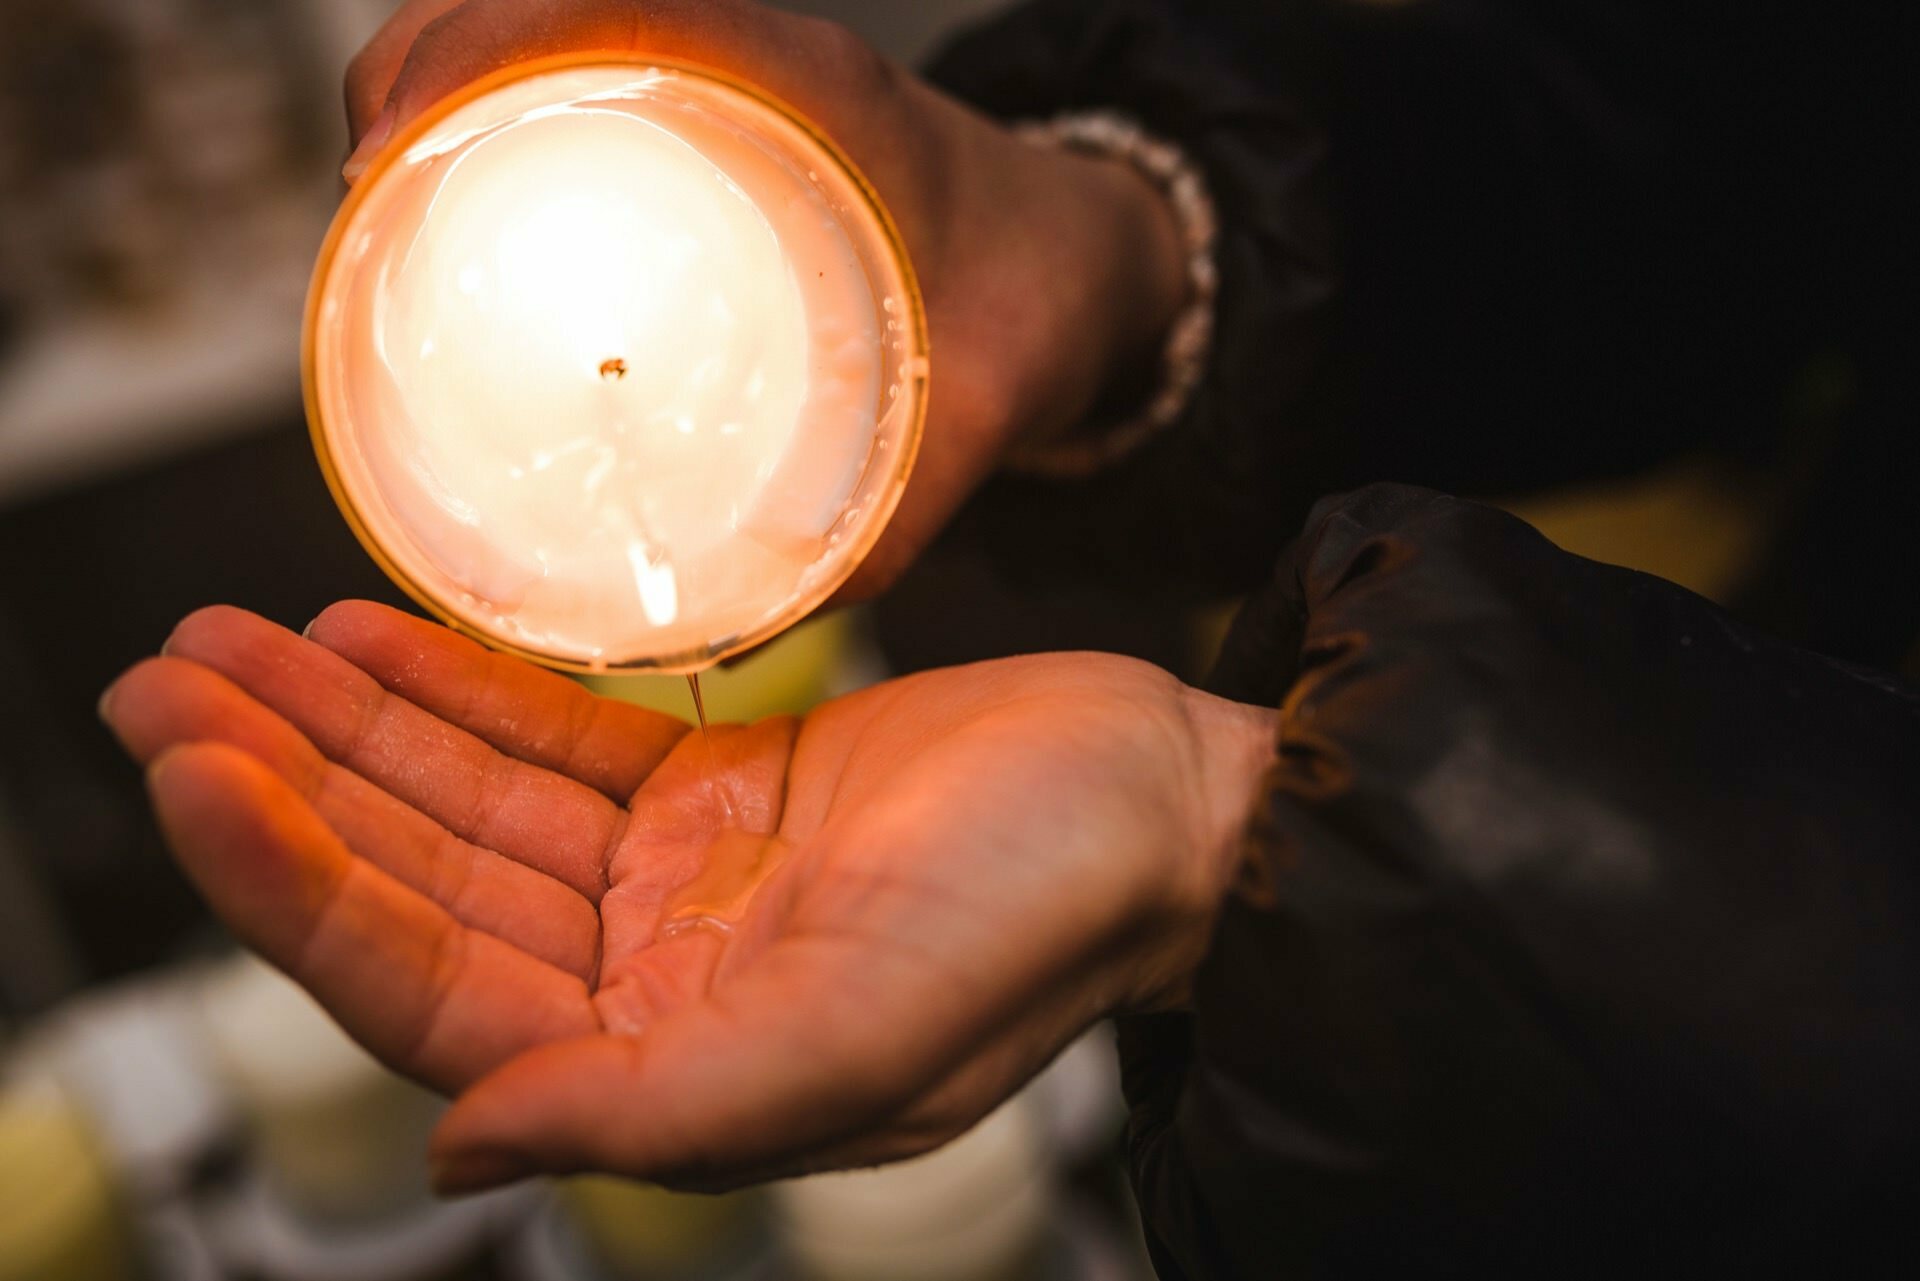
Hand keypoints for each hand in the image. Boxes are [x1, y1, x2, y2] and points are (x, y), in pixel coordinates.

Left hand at [101, 602, 1272, 1190]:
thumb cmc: (1053, 908)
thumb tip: (462, 1147)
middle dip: (287, 791)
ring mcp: (683, 892)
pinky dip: (457, 695)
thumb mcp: (875, 1027)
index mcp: (677, 1075)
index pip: (433, 993)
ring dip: (346, 733)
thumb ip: (672, 1110)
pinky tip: (362, 639)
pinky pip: (557, 748)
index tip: (196, 773)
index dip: (299, 891)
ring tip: (223, 645)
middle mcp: (658, 993)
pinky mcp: (725, 799)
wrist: (1166, 795)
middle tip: (164, 684)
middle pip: (423, 891)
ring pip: (470, 811)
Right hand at [333, 0, 1186, 597]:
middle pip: (530, 16)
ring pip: (540, 49)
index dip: (468, 60)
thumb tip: (738, 625)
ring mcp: (728, 87)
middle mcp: (756, 64)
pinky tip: (467, 220)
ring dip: (444, 101)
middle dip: (419, 81)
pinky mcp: (718, 129)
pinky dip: (501, 131)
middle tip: (367, 210)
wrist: (1095, 258)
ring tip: (387, 216)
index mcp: (809, 88)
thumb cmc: (1045, 304)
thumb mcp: (987, 406)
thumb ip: (890, 520)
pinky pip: (582, 97)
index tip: (385, 163)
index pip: (602, 13)